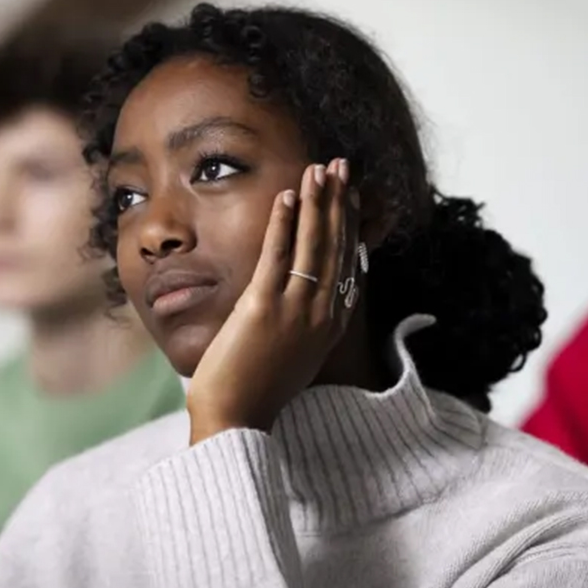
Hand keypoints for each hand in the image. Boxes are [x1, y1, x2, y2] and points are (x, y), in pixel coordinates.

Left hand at [187, 158, 359, 443]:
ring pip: (314, 246)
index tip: (350, 197)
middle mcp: (323, 314)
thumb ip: (306, 322)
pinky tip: (288, 195)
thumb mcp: (295, 353)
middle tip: (342, 167)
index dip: (350, 226)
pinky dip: (284, 223)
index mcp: (331, 325)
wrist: (236, 420)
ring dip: (318, 203)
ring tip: (320, 168)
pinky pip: (278, 256)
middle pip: (336, 247)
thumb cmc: (259, 389)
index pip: (348, 264)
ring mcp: (297, 310)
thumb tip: (303, 293)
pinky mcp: (264, 308)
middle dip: (340, 202)